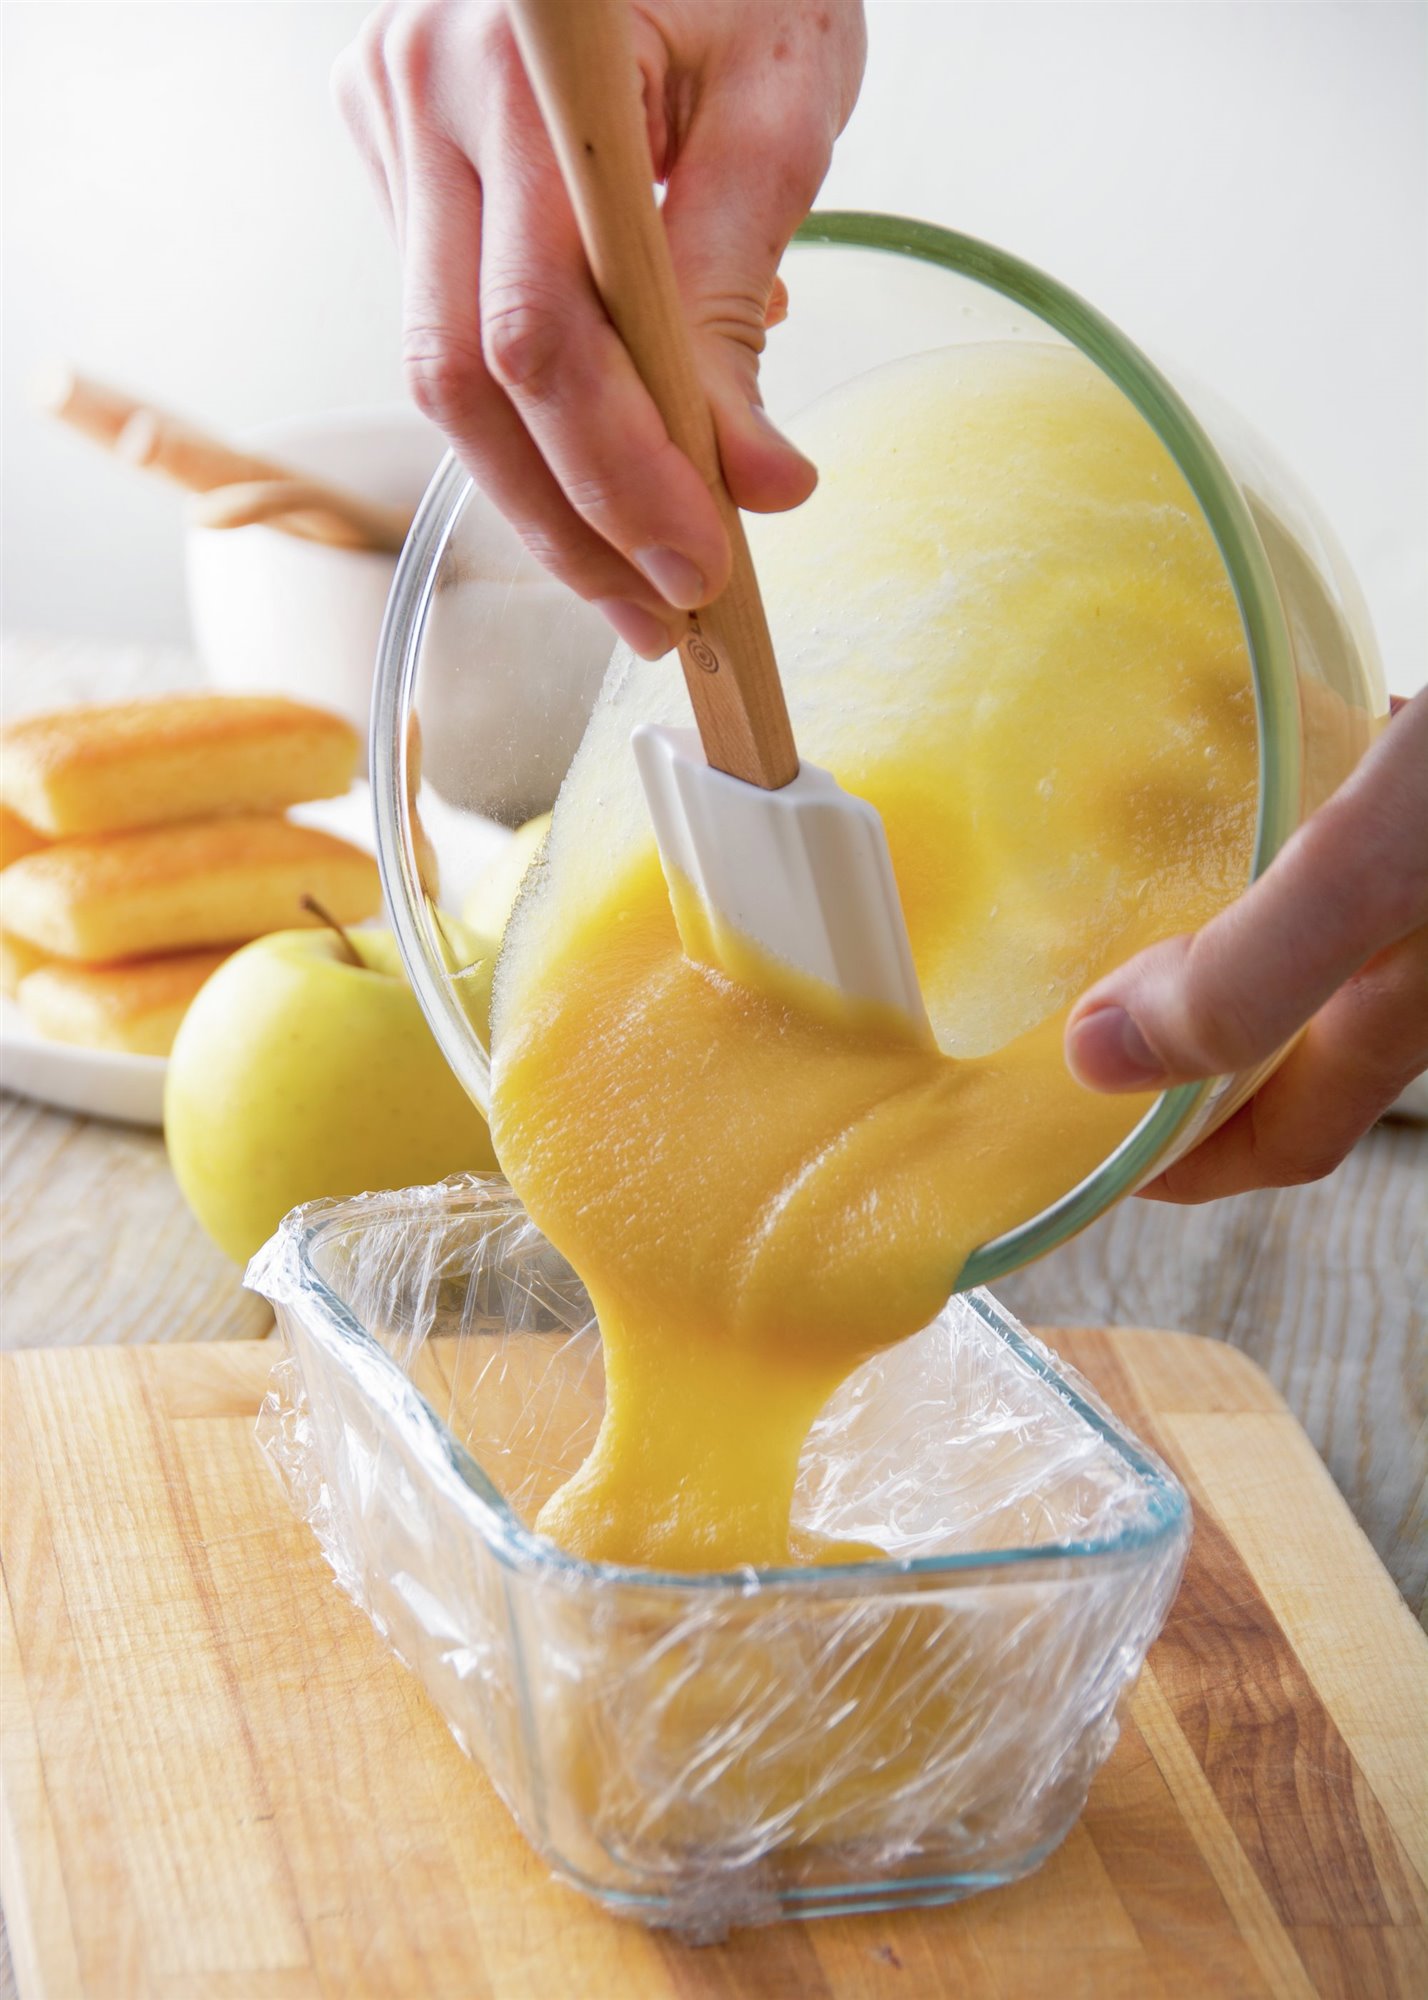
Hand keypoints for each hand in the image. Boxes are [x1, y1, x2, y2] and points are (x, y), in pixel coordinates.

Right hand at [335, 0, 866, 656]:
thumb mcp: (781, 105)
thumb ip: (741, 294)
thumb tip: (753, 482)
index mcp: (520, 60)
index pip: (544, 331)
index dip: (620, 473)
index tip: (704, 565)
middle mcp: (420, 89)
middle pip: (464, 377)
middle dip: (569, 520)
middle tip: (660, 614)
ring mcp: (390, 122)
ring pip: (442, 369)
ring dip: (543, 492)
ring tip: (637, 574)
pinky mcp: (396, 157)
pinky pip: (451, 322)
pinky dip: (533, 414)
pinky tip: (605, 459)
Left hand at [1066, 689, 1427, 1201]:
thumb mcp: (1377, 871)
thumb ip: (1254, 973)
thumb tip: (1101, 1060)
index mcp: (1409, 1011)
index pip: (1283, 1141)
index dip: (1179, 1167)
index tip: (1080, 1157)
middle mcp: (1426, 962)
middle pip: (1286, 1041)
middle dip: (1179, 1038)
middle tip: (1073, 1006)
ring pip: (1307, 928)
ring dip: (1215, 913)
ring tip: (1115, 866)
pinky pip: (1335, 819)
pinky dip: (1273, 801)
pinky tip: (1224, 736)